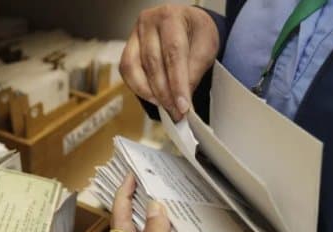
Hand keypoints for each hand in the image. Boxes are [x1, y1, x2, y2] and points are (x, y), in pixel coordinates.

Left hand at [111, 174, 212, 231]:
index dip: (122, 198)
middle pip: (129, 229)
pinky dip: (165, 230)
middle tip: (142, 182)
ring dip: (149, 215)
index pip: (119, 224)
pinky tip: (176, 224)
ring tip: (157, 195)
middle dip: (133, 204)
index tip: (130, 177)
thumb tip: (152, 207)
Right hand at [119, 4, 218, 120]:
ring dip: (149, 93)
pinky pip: (126, 72)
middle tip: (176, 112)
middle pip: (152, 63)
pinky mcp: (128, 48)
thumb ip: (194, 73)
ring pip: (134, 69)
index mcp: (171, 16)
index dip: (177, 83)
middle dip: (165, 93)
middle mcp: (148, 22)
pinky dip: (138, 88)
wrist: (188, 24)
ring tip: (165, 106)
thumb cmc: (196, 33)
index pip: (173, 53)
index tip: (183, 106)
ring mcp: (135, 35)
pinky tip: (153, 97)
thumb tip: (182, 102)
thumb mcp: (206, 48)